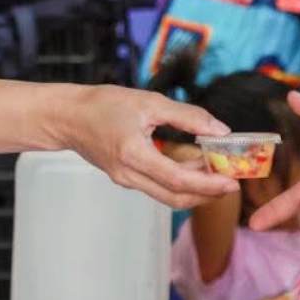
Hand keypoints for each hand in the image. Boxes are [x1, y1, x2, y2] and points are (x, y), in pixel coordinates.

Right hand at [59, 85, 238, 209]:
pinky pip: (157, 187)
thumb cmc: (103, 105)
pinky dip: (179, 182)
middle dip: (207, 194)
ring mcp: (126, 180)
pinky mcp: (125, 178)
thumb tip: (220, 130)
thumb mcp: (149, 102)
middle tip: (231, 181)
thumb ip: (187, 116)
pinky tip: (192, 164)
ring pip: (167, 196)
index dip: (207, 184)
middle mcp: (129, 175)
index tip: (231, 182)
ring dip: (195, 189)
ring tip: (216, 170)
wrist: (67, 117)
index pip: (177, 179)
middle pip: (175, 197)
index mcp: (133, 155)